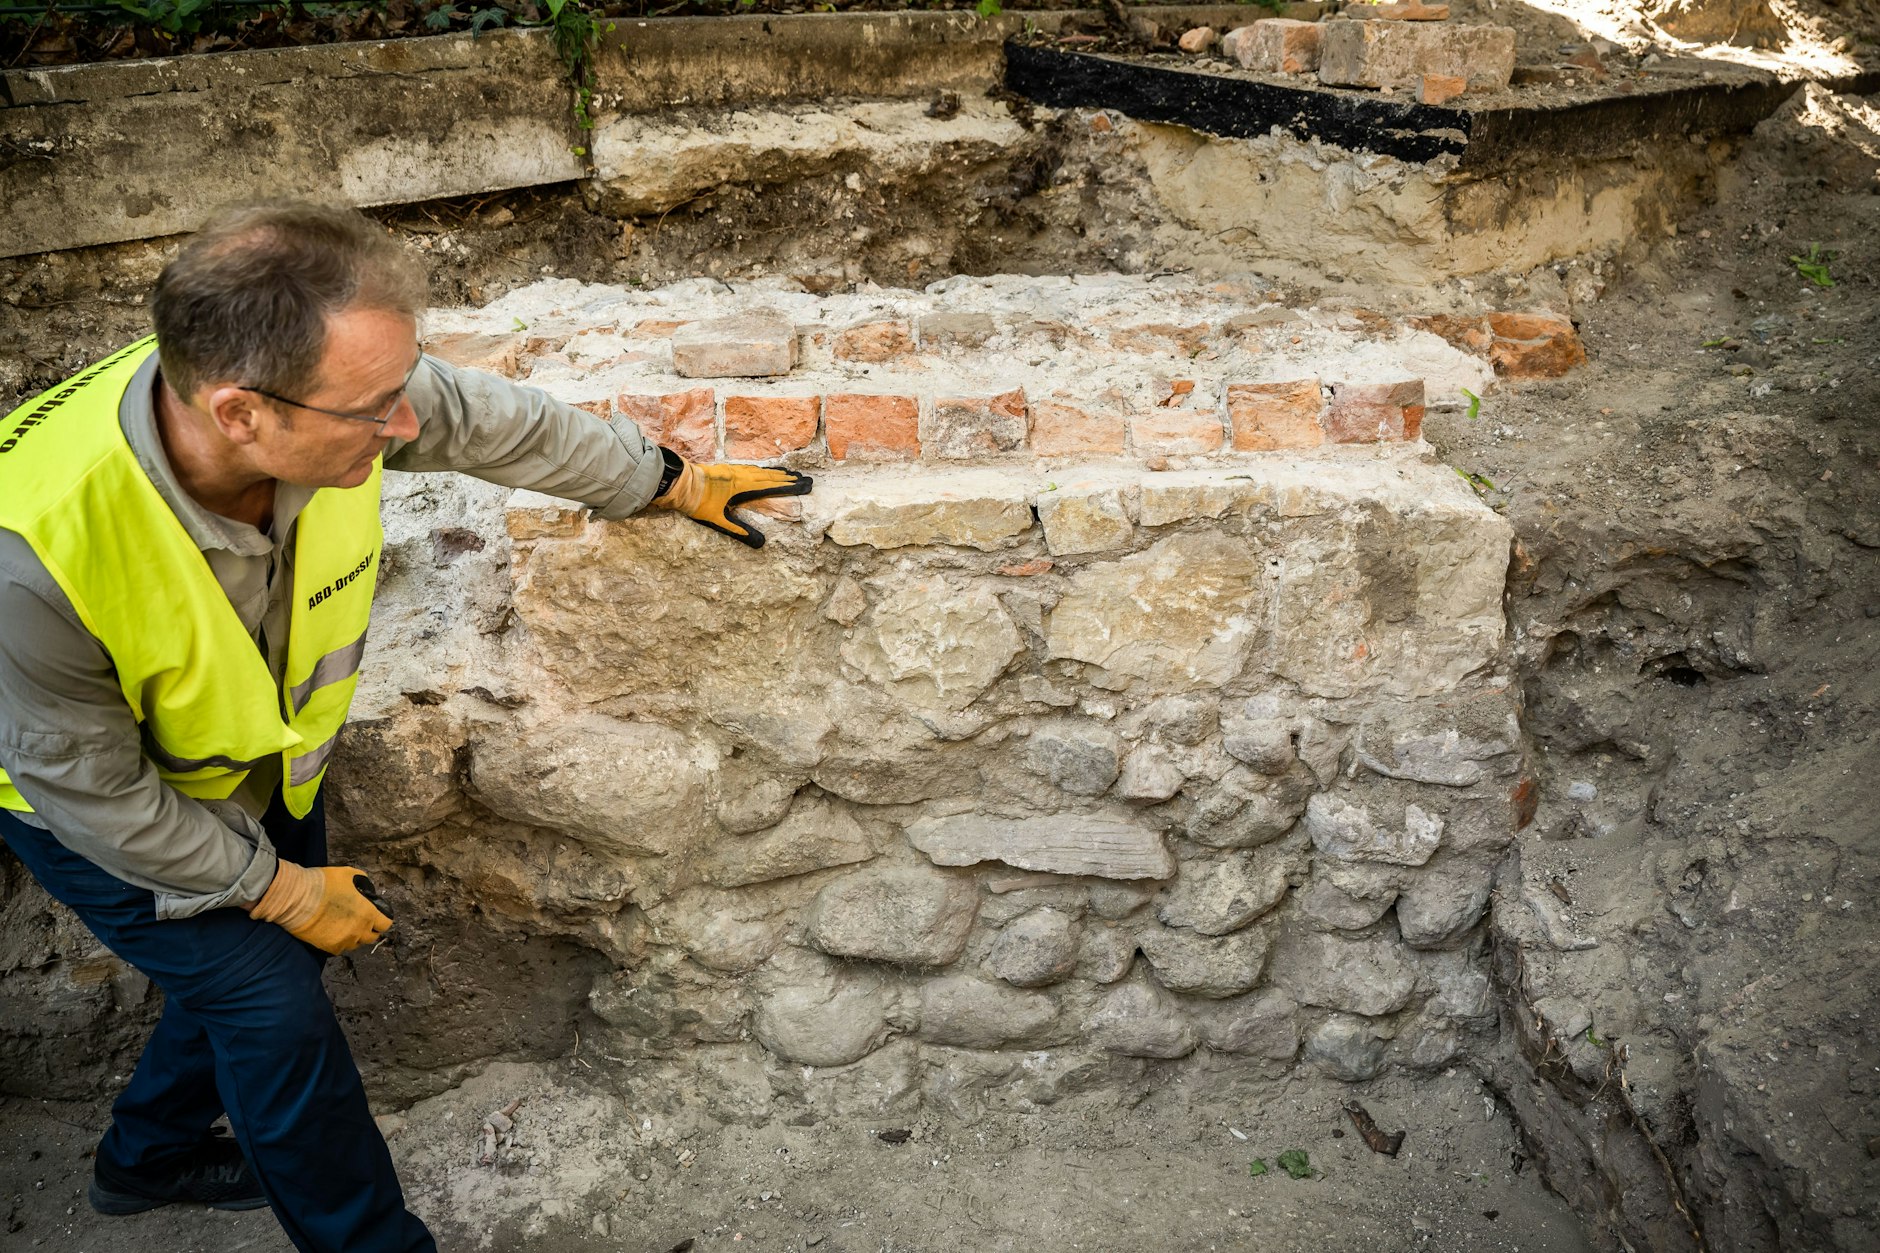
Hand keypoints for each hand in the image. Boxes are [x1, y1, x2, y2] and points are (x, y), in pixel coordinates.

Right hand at [249, 861, 392, 954]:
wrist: (297, 897)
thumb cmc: (324, 883)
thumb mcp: (350, 875)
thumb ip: (364, 885)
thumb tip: (366, 892)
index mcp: (368, 913)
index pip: (385, 924)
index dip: (381, 919)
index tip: (376, 915)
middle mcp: (359, 931)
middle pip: (372, 936)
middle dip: (368, 929)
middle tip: (359, 920)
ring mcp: (344, 941)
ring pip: (356, 944)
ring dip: (354, 936)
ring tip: (344, 925)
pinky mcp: (329, 947)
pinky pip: (340, 948)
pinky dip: (339, 942)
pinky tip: (332, 931)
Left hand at [652, 455, 812, 548]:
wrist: (678, 483)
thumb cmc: (697, 502)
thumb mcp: (717, 520)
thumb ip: (738, 530)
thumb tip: (758, 543)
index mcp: (741, 486)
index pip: (770, 486)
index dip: (788, 486)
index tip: (803, 484)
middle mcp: (739, 475)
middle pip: (767, 476)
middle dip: (786, 478)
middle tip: (802, 478)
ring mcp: (731, 470)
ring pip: (758, 470)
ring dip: (774, 472)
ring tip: (786, 472)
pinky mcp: (724, 469)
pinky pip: (748, 468)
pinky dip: (759, 470)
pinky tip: (759, 471)